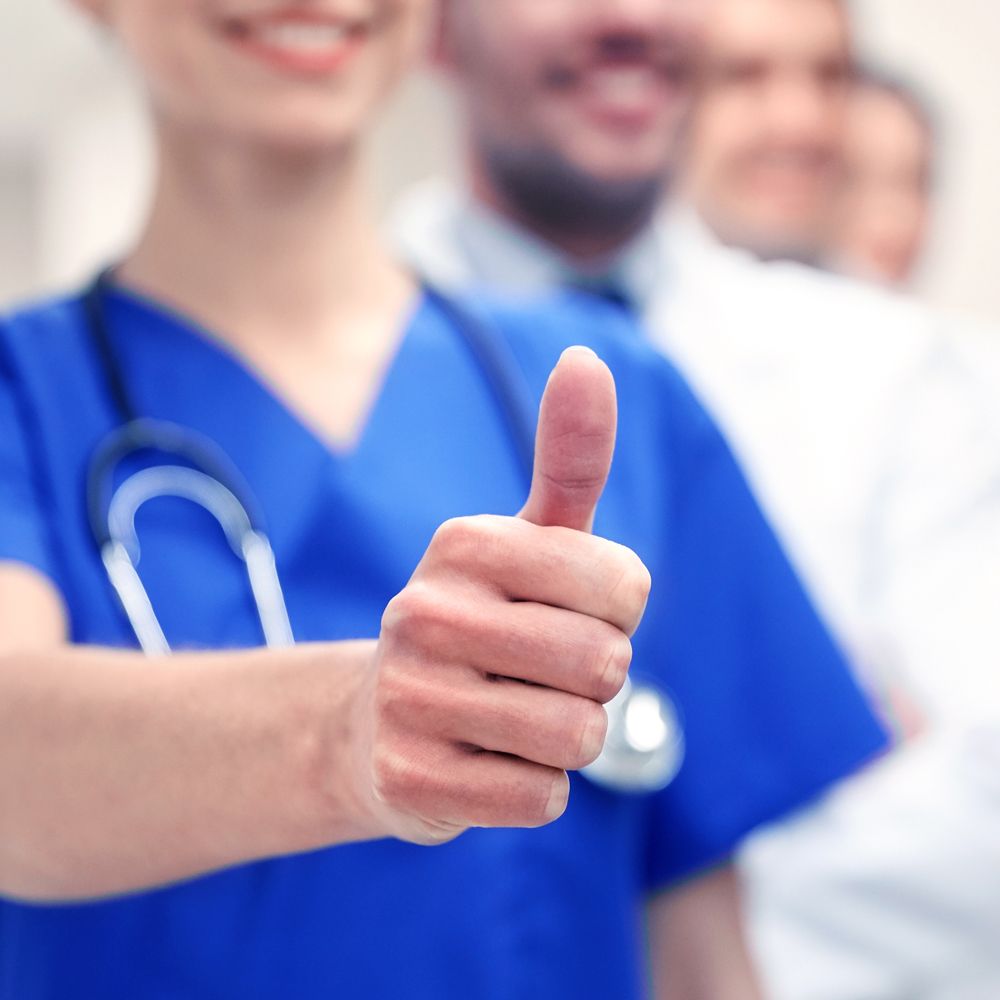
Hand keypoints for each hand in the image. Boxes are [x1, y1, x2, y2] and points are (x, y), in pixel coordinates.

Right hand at [358, 347, 650, 844]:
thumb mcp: (526, 540)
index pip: (627, 588)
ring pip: (578, 736)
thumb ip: (568, 456)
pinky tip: (486, 763)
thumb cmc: (482, 622)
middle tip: (536, 672)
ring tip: (512, 718)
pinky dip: (534, 788)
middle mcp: (424, 612)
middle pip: (605, 665)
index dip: (616, 614)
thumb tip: (585, 355)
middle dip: (593, 680)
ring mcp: (409, 699)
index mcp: (464, 544)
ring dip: (567, 738)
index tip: (564, 611)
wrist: (377, 723)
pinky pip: (541, 798)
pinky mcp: (410, 781)